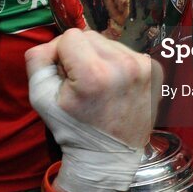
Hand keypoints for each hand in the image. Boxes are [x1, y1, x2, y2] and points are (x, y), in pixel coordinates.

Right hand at [26, 28, 157, 150]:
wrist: (108, 156)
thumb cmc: (73, 128)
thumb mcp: (40, 97)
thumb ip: (37, 60)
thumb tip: (50, 44)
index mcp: (94, 73)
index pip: (69, 37)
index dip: (59, 54)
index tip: (64, 77)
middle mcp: (124, 66)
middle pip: (90, 36)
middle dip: (80, 54)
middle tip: (80, 83)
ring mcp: (144, 68)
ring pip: (109, 42)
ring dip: (99, 58)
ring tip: (99, 86)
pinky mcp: (155, 70)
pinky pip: (126, 52)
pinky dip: (116, 64)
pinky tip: (114, 85)